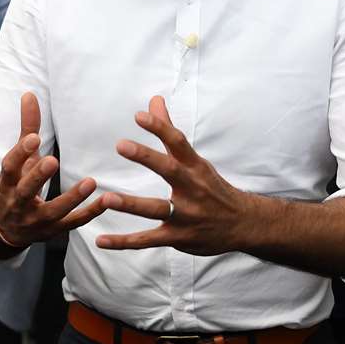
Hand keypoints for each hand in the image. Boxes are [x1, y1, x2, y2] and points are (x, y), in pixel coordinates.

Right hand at [0, 92, 103, 245]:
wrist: (7, 228)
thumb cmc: (17, 184)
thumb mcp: (20, 159)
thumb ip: (27, 128)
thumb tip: (30, 94)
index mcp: (8, 181)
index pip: (9, 166)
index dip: (20, 153)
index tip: (34, 138)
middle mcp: (17, 202)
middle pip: (25, 190)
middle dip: (38, 176)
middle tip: (53, 160)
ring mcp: (35, 220)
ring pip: (52, 211)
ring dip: (71, 198)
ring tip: (90, 182)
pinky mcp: (53, 230)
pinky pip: (73, 223)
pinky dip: (90, 214)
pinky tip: (106, 201)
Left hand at [94, 95, 248, 254]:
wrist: (243, 224)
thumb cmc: (212, 187)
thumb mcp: (195, 160)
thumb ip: (169, 132)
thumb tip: (154, 100)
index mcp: (195, 167)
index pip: (178, 142)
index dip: (160, 127)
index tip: (139, 115)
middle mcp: (192, 189)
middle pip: (169, 170)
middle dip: (146, 157)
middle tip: (121, 144)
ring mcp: (185, 215)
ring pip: (156, 209)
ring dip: (131, 204)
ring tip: (106, 198)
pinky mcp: (177, 237)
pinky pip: (147, 240)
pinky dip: (124, 242)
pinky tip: (101, 240)